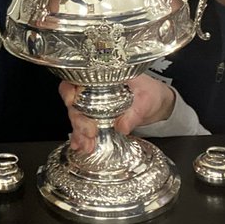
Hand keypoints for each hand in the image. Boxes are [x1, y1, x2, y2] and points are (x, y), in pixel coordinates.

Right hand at [61, 75, 175, 152]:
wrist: (156, 104)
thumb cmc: (150, 92)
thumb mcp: (147, 99)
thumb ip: (135, 112)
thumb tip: (122, 126)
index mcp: (102, 77)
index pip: (76, 79)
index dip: (68, 89)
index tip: (71, 101)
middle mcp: (92, 91)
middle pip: (74, 103)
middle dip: (78, 120)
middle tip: (90, 133)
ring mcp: (92, 106)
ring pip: (77, 118)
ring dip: (79, 133)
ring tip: (87, 146)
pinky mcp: (96, 120)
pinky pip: (84, 128)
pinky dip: (81, 138)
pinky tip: (80, 146)